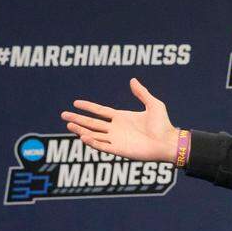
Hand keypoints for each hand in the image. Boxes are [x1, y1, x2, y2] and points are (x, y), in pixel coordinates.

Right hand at [61, 78, 180, 162]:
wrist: (168, 141)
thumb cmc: (164, 125)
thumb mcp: (153, 105)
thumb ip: (142, 93)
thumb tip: (132, 80)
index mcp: (122, 117)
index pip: (100, 111)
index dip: (88, 107)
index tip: (75, 103)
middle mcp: (117, 129)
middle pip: (92, 123)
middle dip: (78, 119)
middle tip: (63, 115)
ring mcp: (117, 140)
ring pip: (94, 135)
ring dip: (81, 131)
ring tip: (69, 125)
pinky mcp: (120, 150)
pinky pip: (103, 146)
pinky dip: (92, 142)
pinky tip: (83, 137)